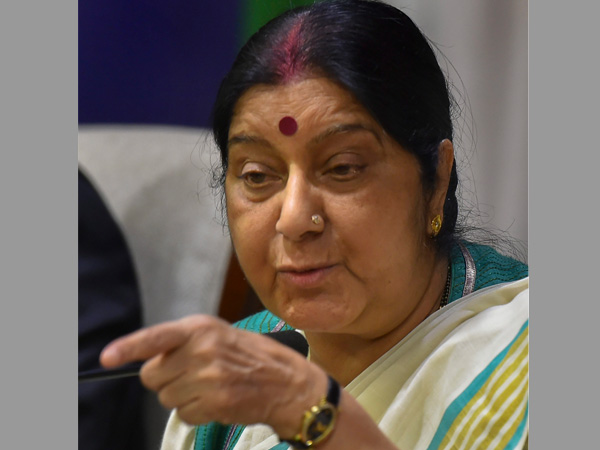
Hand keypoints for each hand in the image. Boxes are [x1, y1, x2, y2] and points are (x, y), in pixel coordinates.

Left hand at [100, 315, 326, 436]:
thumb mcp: (220, 334)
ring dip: (182, 397)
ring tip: (210, 387)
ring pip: (166, 397)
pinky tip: (217, 400)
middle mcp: (202, 350)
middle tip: (191, 375)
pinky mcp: (215, 402)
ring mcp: (209, 377)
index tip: (107, 358)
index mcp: (201, 328)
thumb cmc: (252, 356)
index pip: (156, 337)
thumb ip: (184, 342)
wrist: (287, 382)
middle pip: (153, 376)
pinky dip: (195, 412)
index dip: (128, 348)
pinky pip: (183, 414)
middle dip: (165, 379)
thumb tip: (147, 362)